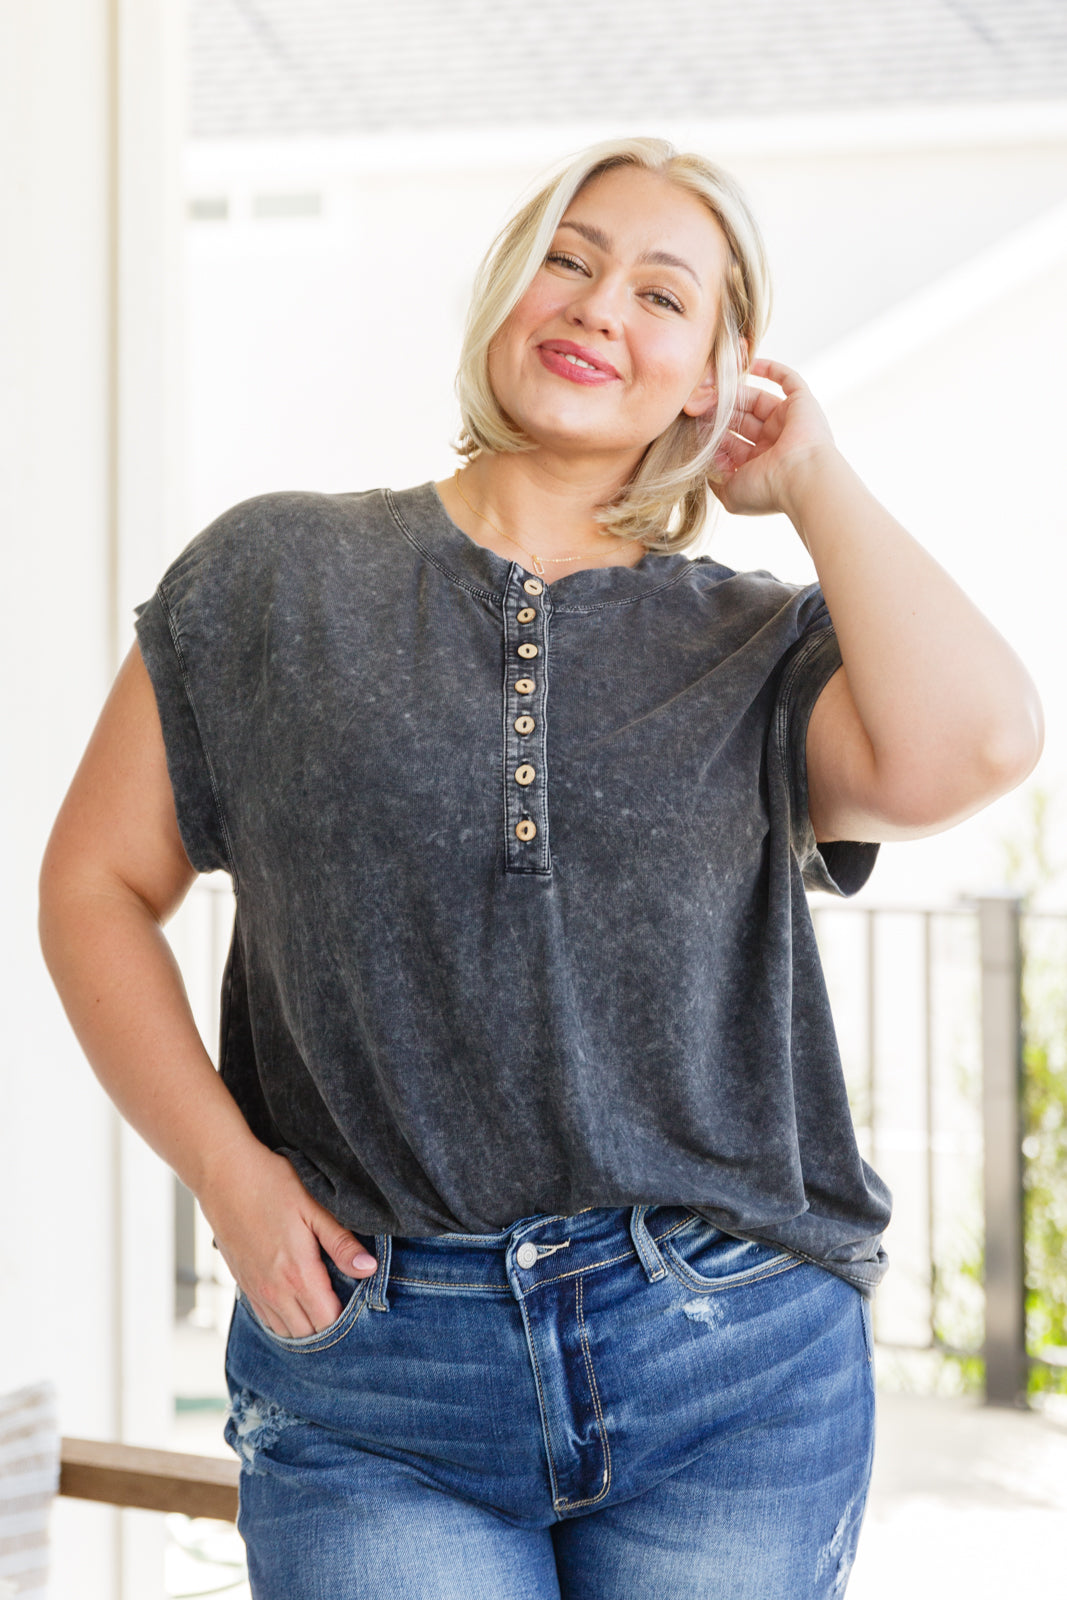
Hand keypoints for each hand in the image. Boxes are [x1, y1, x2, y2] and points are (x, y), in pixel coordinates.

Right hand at [198, 1143, 377, 1337]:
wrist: (223, 1175)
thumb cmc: (271, 1185)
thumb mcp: (314, 1208)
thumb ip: (341, 1243)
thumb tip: (369, 1269)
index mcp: (297, 1274)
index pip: (329, 1321)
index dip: (349, 1318)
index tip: (360, 1302)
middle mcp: (274, 1291)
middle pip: (309, 1333)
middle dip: (330, 1325)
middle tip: (345, 1302)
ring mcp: (256, 1290)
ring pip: (286, 1331)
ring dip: (306, 1325)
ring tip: (323, 1303)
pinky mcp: (243, 1283)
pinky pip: (266, 1319)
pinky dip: (284, 1319)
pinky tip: (296, 1299)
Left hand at [710, 358, 837, 521]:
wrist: (800, 478)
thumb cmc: (767, 490)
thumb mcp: (731, 495)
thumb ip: (716, 482)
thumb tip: (706, 467)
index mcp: (761, 464)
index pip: (733, 443)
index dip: (714, 435)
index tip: (695, 427)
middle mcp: (775, 443)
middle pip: (742, 420)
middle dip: (720, 412)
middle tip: (699, 403)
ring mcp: (789, 422)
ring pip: (757, 400)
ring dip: (735, 393)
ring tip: (713, 388)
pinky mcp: (802, 403)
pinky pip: (787, 379)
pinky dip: (770, 369)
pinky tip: (748, 364)